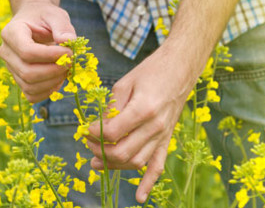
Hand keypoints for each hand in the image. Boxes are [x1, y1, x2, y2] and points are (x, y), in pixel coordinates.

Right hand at [0, 1, 76, 102]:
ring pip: (29, 86)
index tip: (69, 52)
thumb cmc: (43, 16)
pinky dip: (48, 91)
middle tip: (70, 62)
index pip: (27, 52)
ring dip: (53, 82)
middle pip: (27, 72)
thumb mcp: (55, 14)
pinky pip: (31, 95)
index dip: (50, 56)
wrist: (33, 21)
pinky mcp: (18, 79)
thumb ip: (62, 26)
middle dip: (54, 71)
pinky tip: (58, 79)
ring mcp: (10, 68)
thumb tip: (69, 41)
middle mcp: (6, 52)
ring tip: (66, 69)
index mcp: (11, 33)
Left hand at [86, 45, 197, 202]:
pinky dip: (148, 183)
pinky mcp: (167, 140)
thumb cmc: (150, 72)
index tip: (85, 128)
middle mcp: (155, 127)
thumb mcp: (124, 84)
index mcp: (143, 109)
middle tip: (88, 143)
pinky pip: (158, 166)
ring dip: (114, 165)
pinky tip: (139, 197)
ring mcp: (163, 136)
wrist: (179, 70)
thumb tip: (97, 128)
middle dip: (99, 151)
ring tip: (96, 162)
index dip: (93, 133)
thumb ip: (111, 109)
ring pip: (136, 162)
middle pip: (122, 152)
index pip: (112, 132)